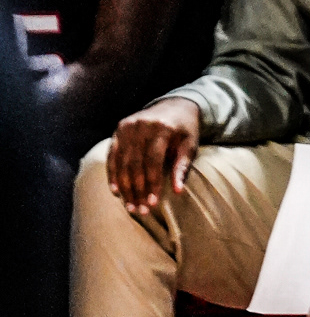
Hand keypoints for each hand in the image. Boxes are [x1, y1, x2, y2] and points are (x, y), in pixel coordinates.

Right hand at [107, 95, 200, 213]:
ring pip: (122, 163)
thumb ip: (183, 166)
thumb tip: (177, 191)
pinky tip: (116, 191)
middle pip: (135, 164)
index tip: (153, 204)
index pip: (153, 161)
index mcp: (162, 128)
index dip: (152, 184)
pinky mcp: (119, 129)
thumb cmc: (184, 131)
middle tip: (140, 211)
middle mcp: (142, 125)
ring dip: (125, 187)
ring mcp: (128, 126)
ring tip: (130, 206)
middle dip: (137, 190)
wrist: (175, 106)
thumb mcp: (190, 145)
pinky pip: (113, 156)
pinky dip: (113, 175)